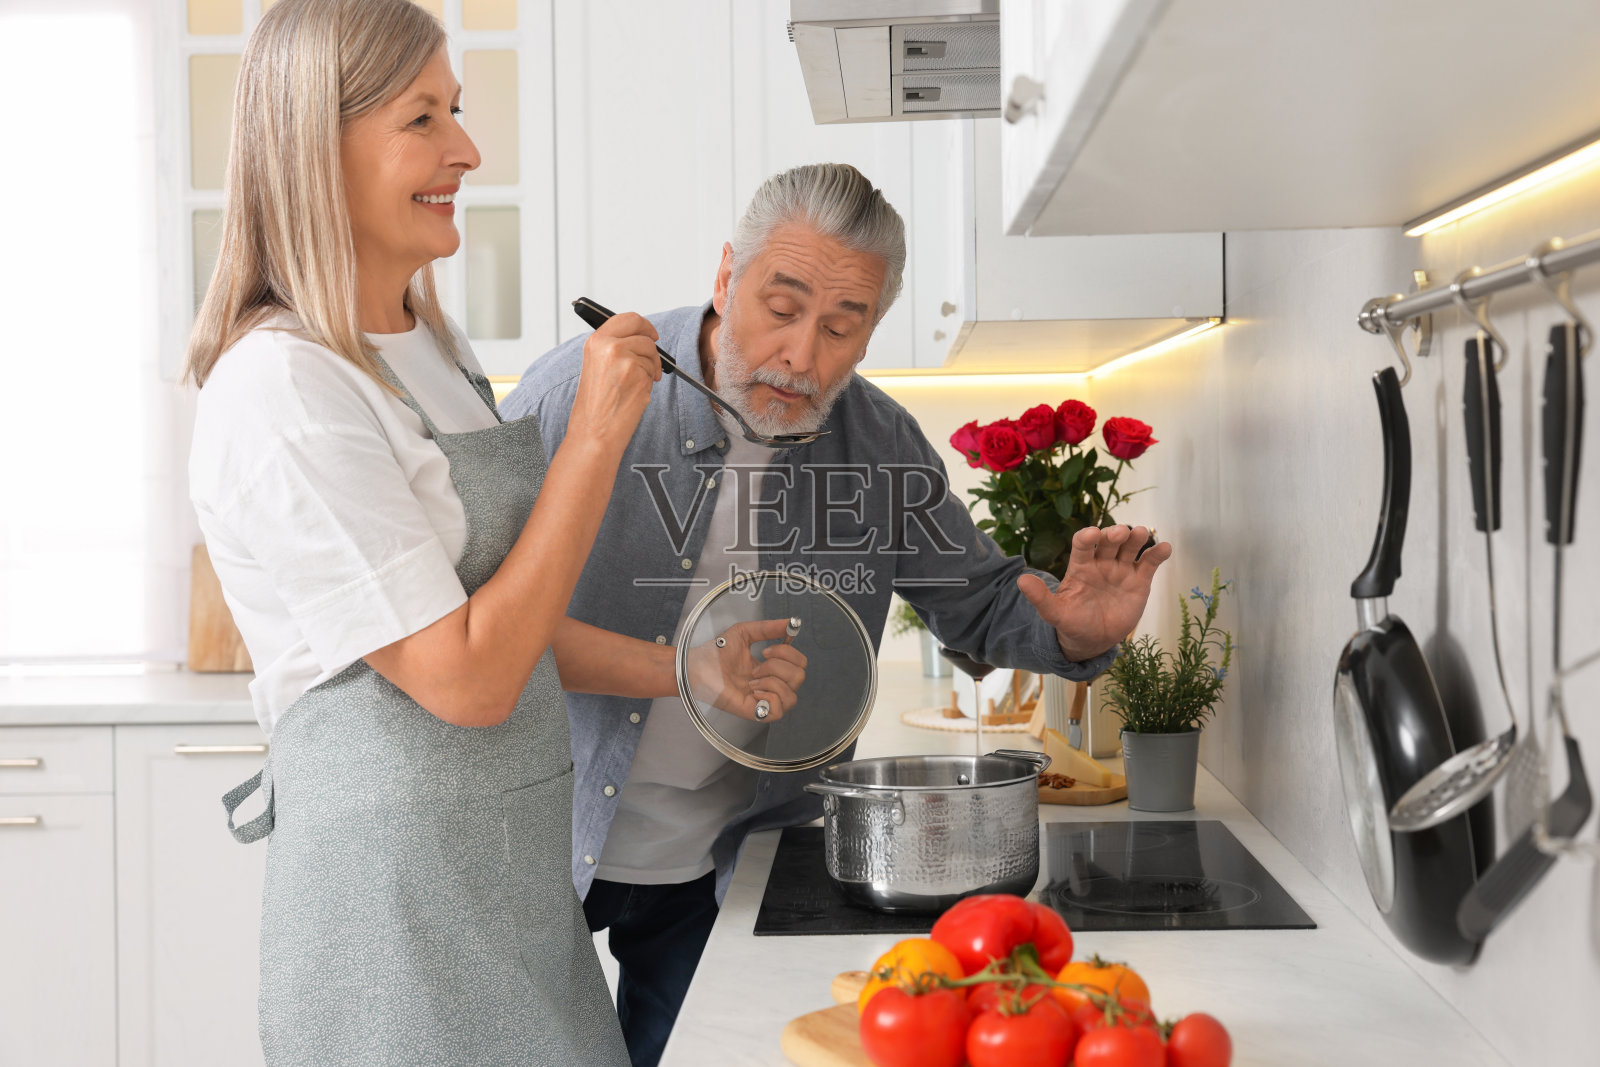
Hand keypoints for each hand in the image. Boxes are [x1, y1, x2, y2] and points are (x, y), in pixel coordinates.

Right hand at [569, 311, 661, 451]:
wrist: (594, 432)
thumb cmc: (595, 406)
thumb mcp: (596, 366)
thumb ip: (613, 348)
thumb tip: (638, 338)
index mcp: (595, 341)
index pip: (627, 318)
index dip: (643, 325)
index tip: (650, 334)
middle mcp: (609, 346)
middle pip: (643, 330)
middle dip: (652, 342)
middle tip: (654, 356)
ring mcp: (625, 359)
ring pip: (651, 352)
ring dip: (651, 367)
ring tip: (636, 384)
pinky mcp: (638, 374)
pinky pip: (654, 371)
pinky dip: (650, 381)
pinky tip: (636, 393)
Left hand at [685, 619, 807, 722]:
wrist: (697, 666)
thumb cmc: (715, 653)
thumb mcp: (745, 632)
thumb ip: (769, 628)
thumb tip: (791, 623)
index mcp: (771, 669)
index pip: (799, 665)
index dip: (788, 653)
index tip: (766, 650)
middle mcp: (771, 686)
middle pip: (800, 678)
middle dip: (779, 666)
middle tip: (757, 666)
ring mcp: (764, 701)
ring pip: (792, 696)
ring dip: (772, 681)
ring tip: (752, 680)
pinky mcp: (755, 713)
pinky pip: (778, 711)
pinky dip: (769, 696)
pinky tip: (754, 691)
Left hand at [1017, 525, 1171, 662]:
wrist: (1093, 640)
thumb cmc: (1072, 622)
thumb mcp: (1055, 613)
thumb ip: (1040, 598)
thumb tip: (1021, 581)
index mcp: (1081, 567)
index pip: (1083, 545)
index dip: (1087, 538)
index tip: (1091, 535)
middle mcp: (1102, 563)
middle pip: (1109, 542)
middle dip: (1114, 535)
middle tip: (1120, 533)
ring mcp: (1121, 570)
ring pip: (1130, 548)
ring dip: (1136, 538)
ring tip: (1141, 533)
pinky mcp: (1139, 581)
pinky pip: (1149, 563)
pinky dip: (1158, 553)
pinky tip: (1165, 547)